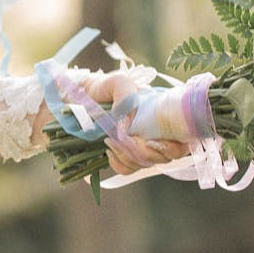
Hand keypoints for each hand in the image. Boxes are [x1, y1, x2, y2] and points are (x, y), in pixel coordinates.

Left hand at [68, 69, 188, 175]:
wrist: (70, 100)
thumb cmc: (97, 88)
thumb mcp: (115, 82)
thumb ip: (126, 94)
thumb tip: (129, 127)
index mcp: (161, 114)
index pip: (183, 137)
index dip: (174, 146)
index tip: (152, 142)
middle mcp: (155, 131)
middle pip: (168, 156)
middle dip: (146, 152)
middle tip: (125, 140)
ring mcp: (140, 145)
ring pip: (147, 164)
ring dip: (129, 155)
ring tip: (109, 139)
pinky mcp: (123, 156)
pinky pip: (129, 170)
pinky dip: (120, 163)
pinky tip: (108, 150)